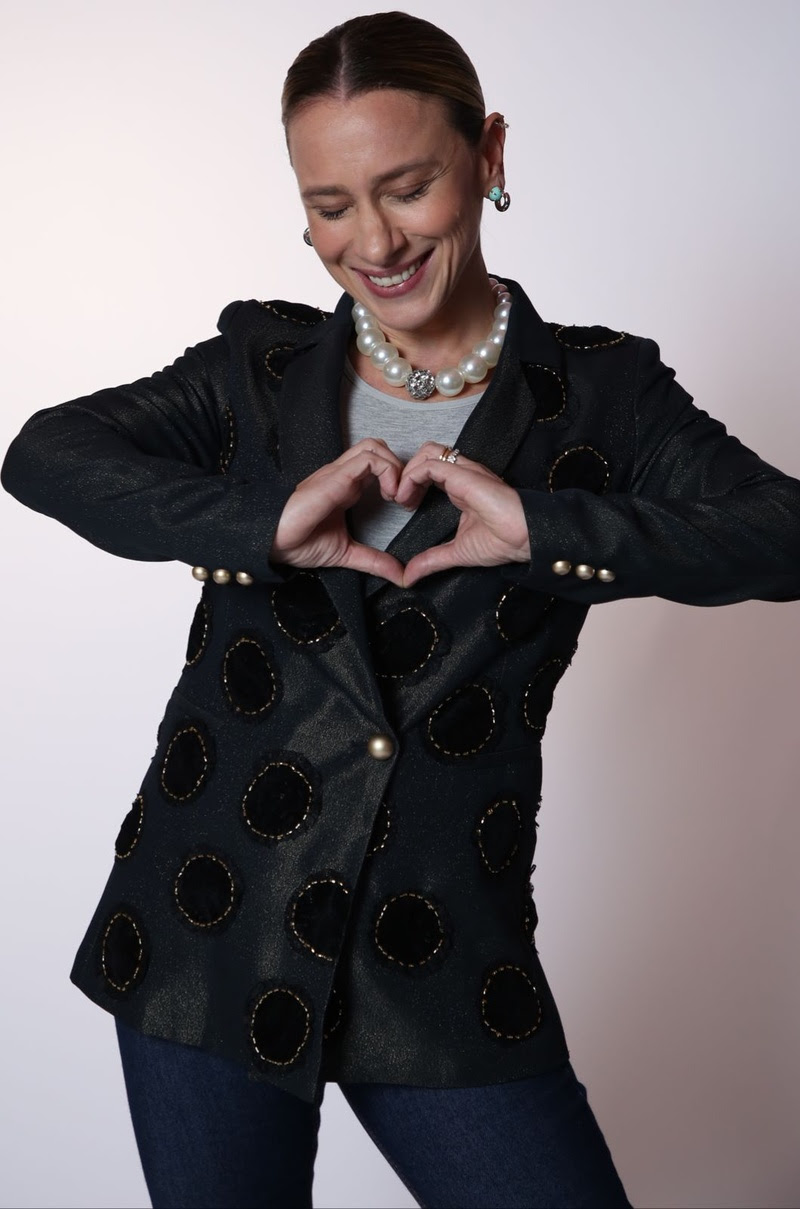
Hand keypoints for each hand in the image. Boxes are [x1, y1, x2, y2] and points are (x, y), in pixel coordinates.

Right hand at [270, 438, 405, 585]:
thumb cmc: (299, 543)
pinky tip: (388, 496)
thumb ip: (374, 561)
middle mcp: (344, 475)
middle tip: (403, 498)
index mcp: (347, 487)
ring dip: (395, 467)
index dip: (398, 479)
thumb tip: (400, 576)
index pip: (378, 464)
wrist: (272, 542)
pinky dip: (386, 471)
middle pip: (378, 447)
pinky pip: (366, 459)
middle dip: (400, 468)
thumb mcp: (346, 554)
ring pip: (374, 446)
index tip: (404, 505)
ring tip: (396, 497)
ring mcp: (338, 473)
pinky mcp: (334, 477)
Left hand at [395, 443, 530, 586]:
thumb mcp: (457, 552)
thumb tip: (410, 576)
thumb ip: (431, 560)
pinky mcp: (464, 474)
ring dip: (407, 471)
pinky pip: (430, 464)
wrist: (524, 538)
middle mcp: (462, 475)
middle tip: (397, 499)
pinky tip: (406, 497)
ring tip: (400, 496)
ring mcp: (464, 472)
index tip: (404, 506)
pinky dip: (411, 477)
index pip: (431, 470)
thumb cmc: (502, 541)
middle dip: (406, 472)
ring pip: (428, 452)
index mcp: (461, 488)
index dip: (412, 483)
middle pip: (427, 454)